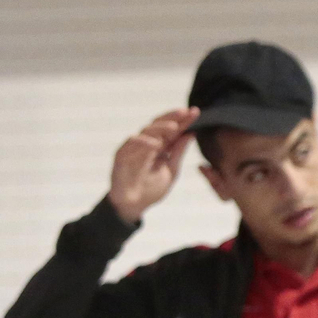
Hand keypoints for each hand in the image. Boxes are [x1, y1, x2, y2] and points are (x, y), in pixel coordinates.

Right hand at [108, 108, 199, 222]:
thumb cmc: (151, 189)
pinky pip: (131, 144)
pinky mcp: (121, 155)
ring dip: (160, 128)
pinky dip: (143, 142)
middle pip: (159, 125)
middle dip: (172, 117)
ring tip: (174, 127)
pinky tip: (156, 144)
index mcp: (160, 147)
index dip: (184, 121)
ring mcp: (134, 148)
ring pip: (146, 131)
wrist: (134, 206)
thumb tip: (191, 134)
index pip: (173, 130)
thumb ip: (179, 153)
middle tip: (185, 112)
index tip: (196, 112)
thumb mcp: (171, 170)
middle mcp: (147, 144)